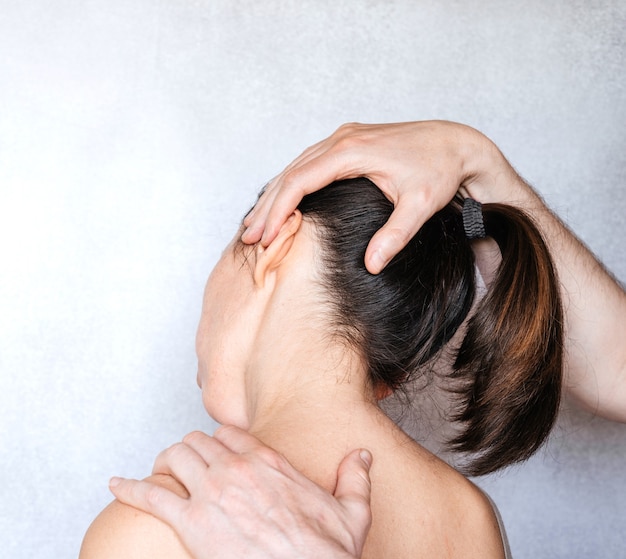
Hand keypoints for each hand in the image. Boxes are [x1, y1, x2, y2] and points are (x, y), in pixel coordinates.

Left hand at [109, 426, 372, 558]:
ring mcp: (214, 492)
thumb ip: (355, 477)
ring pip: (174, 458)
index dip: (214, 442)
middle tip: (181, 467)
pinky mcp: (194, 523)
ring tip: (158, 475)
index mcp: (268, 462)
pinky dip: (130, 488)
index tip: (210, 453)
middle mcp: (238, 469)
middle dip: (186, 452)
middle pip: (196, 442)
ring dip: (162, 465)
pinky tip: (116, 486)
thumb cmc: (330, 550)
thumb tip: (362, 457)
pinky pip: (151, 496)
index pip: (228, 434)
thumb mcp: (352, 508)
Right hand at [243, 121, 509, 272]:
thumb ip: (394, 235)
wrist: (457, 144)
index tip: (264, 235)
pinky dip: (291, 186)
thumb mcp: (420, 206)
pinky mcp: (348, 144)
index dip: (278, 209)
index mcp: (352, 150)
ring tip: (257, 224)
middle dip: (268, 207)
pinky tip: (283, 204)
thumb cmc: (440, 170)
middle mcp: (342, 139)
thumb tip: (372, 266)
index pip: (300, 181)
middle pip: (290, 173)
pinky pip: (309, 164)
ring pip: (296, 167)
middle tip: (249, 236)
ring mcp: (343, 139)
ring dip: (276, 196)